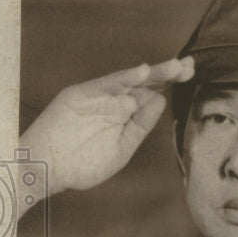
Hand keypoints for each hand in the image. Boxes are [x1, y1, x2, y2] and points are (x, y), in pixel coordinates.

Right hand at [18, 57, 193, 203]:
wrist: (47, 170)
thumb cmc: (82, 165)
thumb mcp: (121, 149)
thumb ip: (140, 126)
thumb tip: (160, 100)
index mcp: (124, 115)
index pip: (152, 94)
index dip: (170, 84)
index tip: (191, 74)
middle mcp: (113, 102)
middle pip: (145, 84)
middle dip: (167, 74)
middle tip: (190, 66)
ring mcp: (98, 97)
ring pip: (129, 81)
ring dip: (152, 73)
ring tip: (175, 67)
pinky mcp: (81, 95)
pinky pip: (105, 85)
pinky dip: (123, 78)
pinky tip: (143, 72)